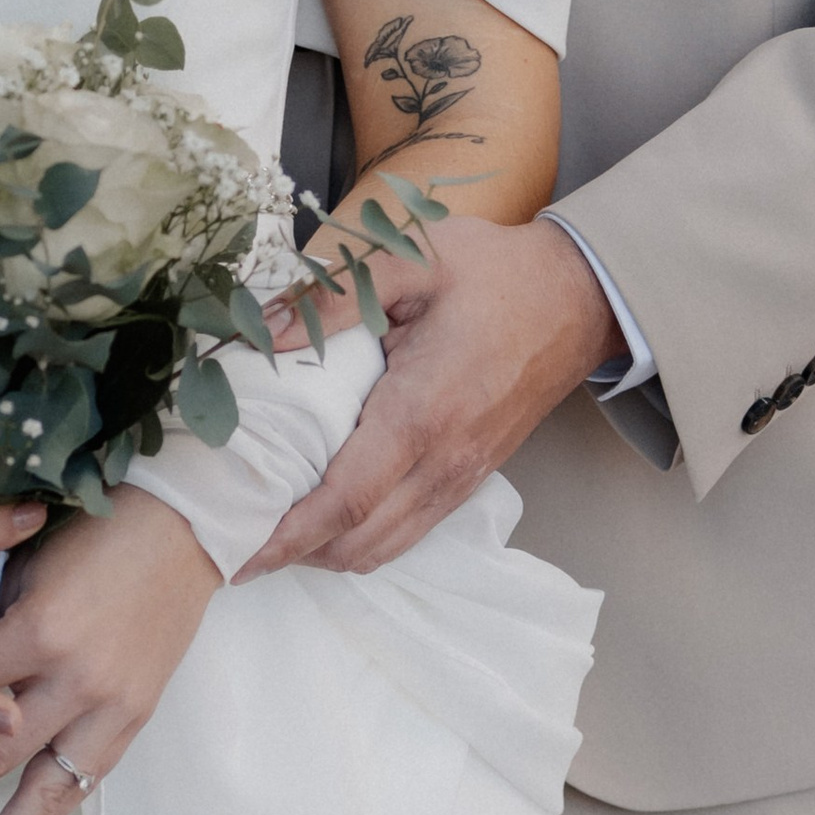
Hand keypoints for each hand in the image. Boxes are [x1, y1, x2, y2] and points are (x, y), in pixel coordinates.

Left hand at [237, 212, 615, 581]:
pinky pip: (411, 531)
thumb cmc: (493, 273)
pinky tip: (330, 513)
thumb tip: (260, 332)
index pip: (344, 501)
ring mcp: (463, 477)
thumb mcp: (410, 258)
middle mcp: (444, 462)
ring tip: (275, 533)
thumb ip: (332, 297)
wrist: (577, 297)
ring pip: (386, 548)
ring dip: (328, 552)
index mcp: (423, 412)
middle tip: (237, 542)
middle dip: (295, 555)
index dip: (287, 535)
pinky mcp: (473, 477)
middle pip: (360, 542)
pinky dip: (363, 539)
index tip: (238, 551)